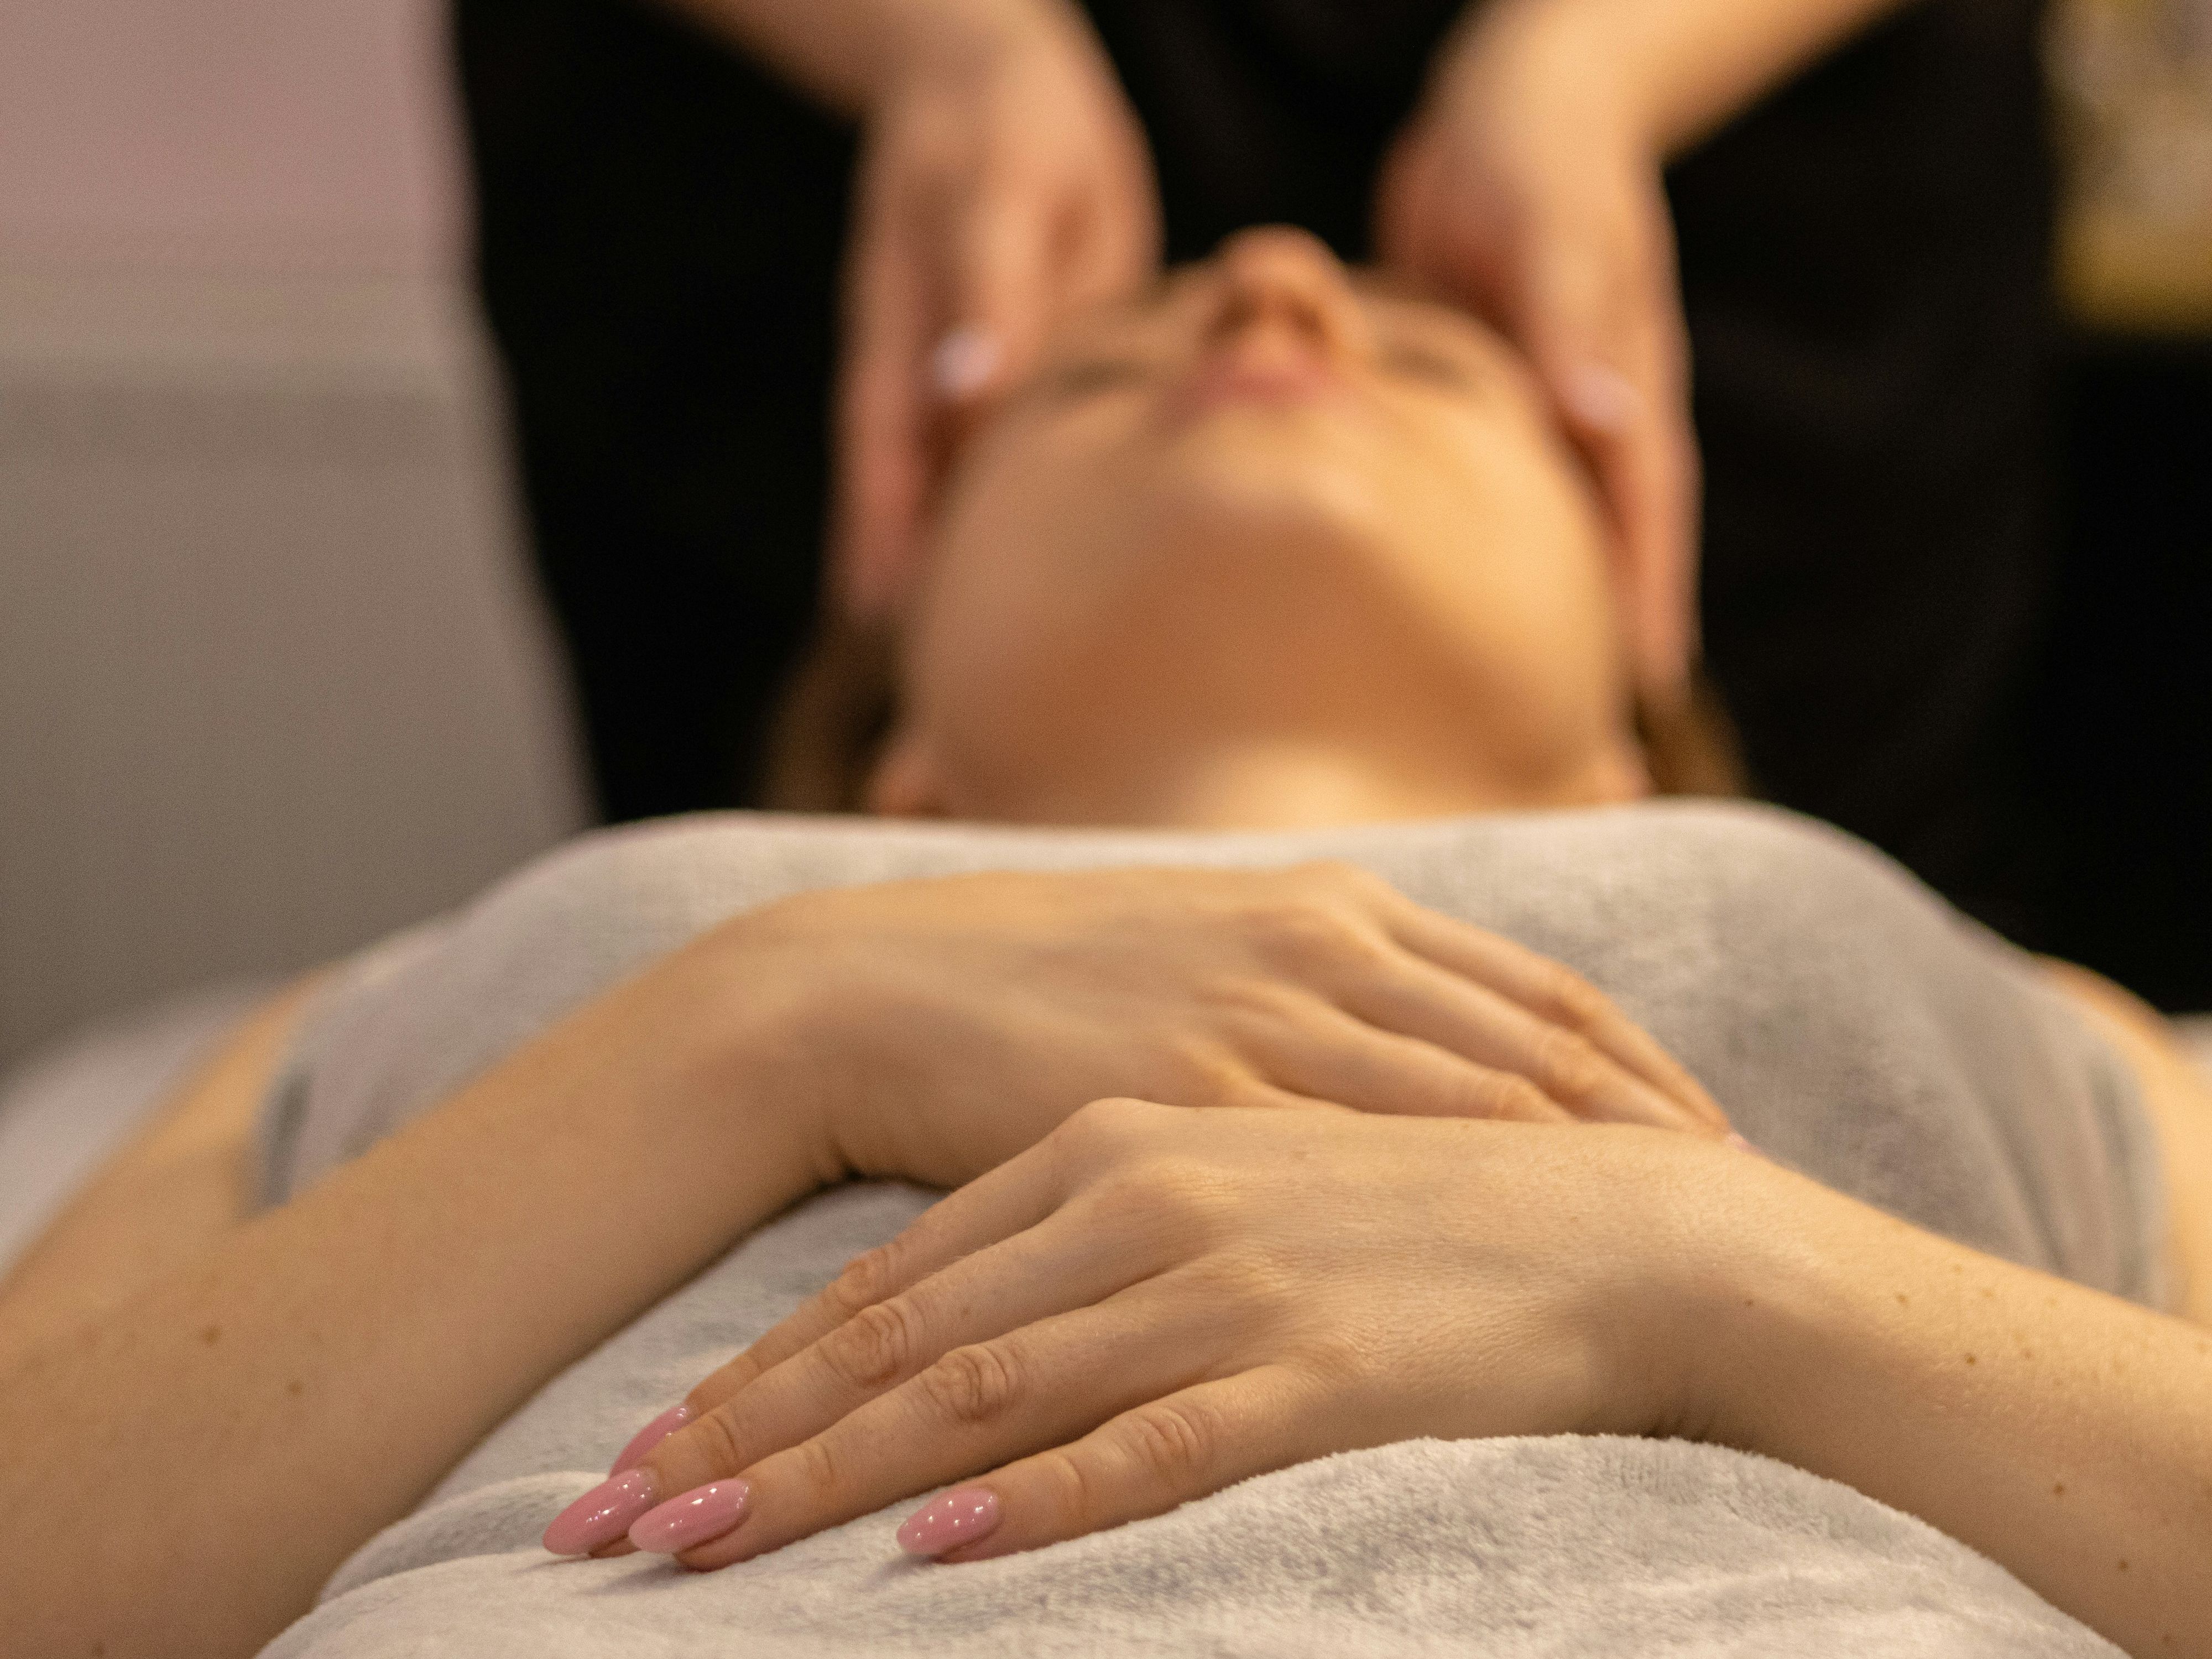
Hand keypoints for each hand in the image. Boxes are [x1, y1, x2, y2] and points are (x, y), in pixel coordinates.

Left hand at [586, 1101, 1750, 1564]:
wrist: (1613, 1220)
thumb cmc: (1404, 1206)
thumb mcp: (1219, 1190)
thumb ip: (1077, 1252)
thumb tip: (945, 1361)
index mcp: (1105, 1151)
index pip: (887, 1280)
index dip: (754, 1373)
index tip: (644, 1450)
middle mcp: (1141, 1202)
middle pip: (902, 1340)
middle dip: (744, 1439)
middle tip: (611, 1522)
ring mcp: (1224, 1284)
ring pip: (988, 1394)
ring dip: (833, 1480)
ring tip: (706, 1549)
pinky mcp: (1312, 1367)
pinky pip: (1149, 1446)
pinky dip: (1037, 1502)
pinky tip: (941, 1551)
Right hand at [718, 862, 1728, 1191]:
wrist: (866, 989)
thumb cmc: (1028, 979)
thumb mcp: (1195, 952)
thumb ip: (1307, 986)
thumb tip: (1401, 1042)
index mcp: (1322, 907)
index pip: (1533, 991)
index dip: (1639, 1062)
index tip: (1716, 1126)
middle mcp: (1313, 948)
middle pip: (1534, 1042)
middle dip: (1651, 1118)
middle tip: (1747, 1189)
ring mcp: (1253, 1017)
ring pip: (1470, 1097)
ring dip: (1584, 1165)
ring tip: (1674, 1237)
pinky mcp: (1186, 1094)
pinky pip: (1352, 1158)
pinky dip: (1452, 1204)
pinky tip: (1510, 1259)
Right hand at [835, 0, 1158, 616]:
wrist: (1006, 93)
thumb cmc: (1006, 127)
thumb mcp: (1001, 188)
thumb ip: (991, 288)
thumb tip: (965, 391)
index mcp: (906, 331)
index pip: (886, 449)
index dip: (880, 530)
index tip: (879, 612)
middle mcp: (920, 374)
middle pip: (896, 496)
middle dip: (898, 586)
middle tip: (904, 682)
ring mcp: (962, 386)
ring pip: (943, 497)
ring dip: (941, 579)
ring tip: (947, 677)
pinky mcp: (1015, 384)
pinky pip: (1000, 476)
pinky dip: (996, 540)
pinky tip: (1005, 604)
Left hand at [1376, 2, 1699, 703]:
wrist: (1504, 111)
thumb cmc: (1539, 159)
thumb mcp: (1558, 228)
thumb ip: (1577, 318)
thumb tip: (1609, 419)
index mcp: (1622, 398)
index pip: (1644, 526)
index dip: (1645, 610)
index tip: (1644, 696)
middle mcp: (1587, 423)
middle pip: (1596, 554)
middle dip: (1592, 643)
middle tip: (1581, 743)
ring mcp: (1536, 421)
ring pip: (1537, 541)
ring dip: (1528, 617)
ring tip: (1504, 707)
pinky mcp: (1481, 407)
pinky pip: (1476, 501)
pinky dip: (1461, 559)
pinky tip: (1419, 613)